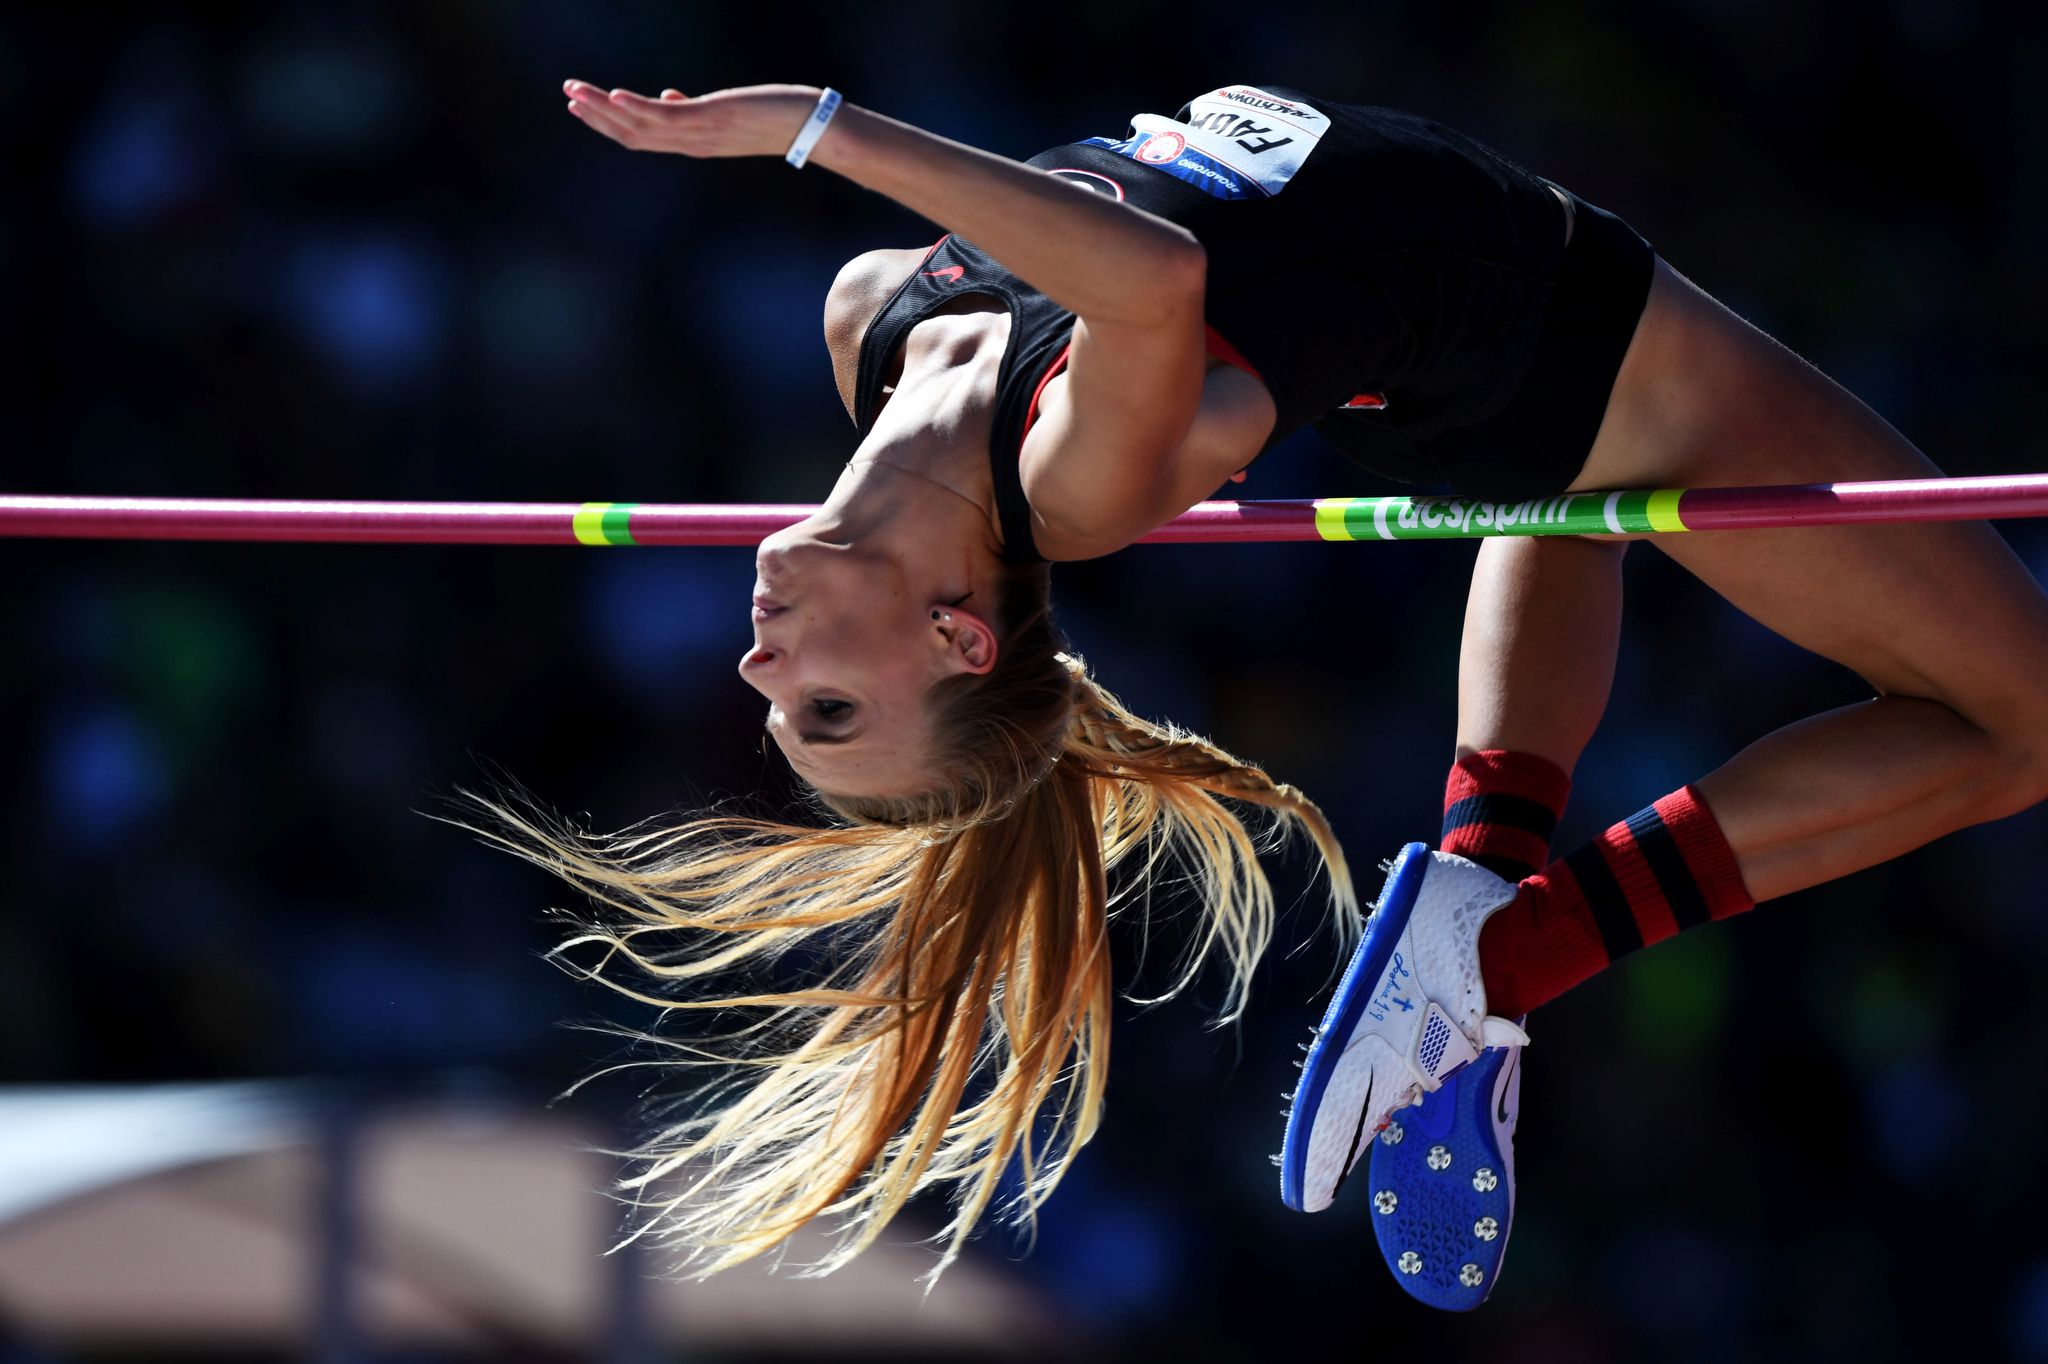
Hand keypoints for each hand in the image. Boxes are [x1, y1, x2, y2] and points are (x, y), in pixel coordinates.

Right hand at [562, 80, 820, 158]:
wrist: (810, 126)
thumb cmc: (772, 116)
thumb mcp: (725, 112)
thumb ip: (692, 109)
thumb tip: (669, 97)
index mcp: (692, 142)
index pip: (640, 138)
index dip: (607, 124)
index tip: (581, 105)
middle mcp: (691, 143)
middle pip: (632, 137)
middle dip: (596, 117)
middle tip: (567, 95)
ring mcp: (700, 133)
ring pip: (641, 128)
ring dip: (604, 110)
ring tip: (574, 91)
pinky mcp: (711, 119)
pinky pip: (665, 119)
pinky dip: (636, 108)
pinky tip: (613, 94)